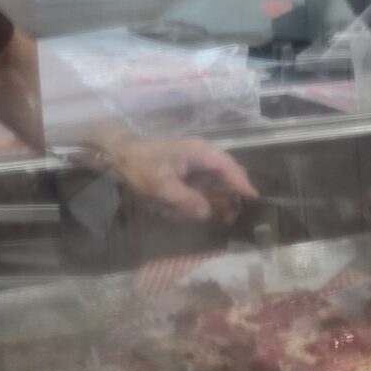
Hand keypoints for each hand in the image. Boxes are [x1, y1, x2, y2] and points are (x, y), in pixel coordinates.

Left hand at [99, 137, 256, 223]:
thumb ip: (187, 200)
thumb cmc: (140, 166)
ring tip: (195, 215)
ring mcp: (193, 168)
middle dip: (227, 198)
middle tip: (230, 217)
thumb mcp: (162, 185)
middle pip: (225, 178)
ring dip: (207, 204)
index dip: (242, 184)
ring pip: (212, 188)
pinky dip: (193, 204)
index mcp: (200, 153)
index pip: (229, 167)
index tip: (254, 200)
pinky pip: (198, 193)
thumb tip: (207, 213)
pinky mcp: (185, 177)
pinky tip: (177, 211)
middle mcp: (201, 158)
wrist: (116, 158)